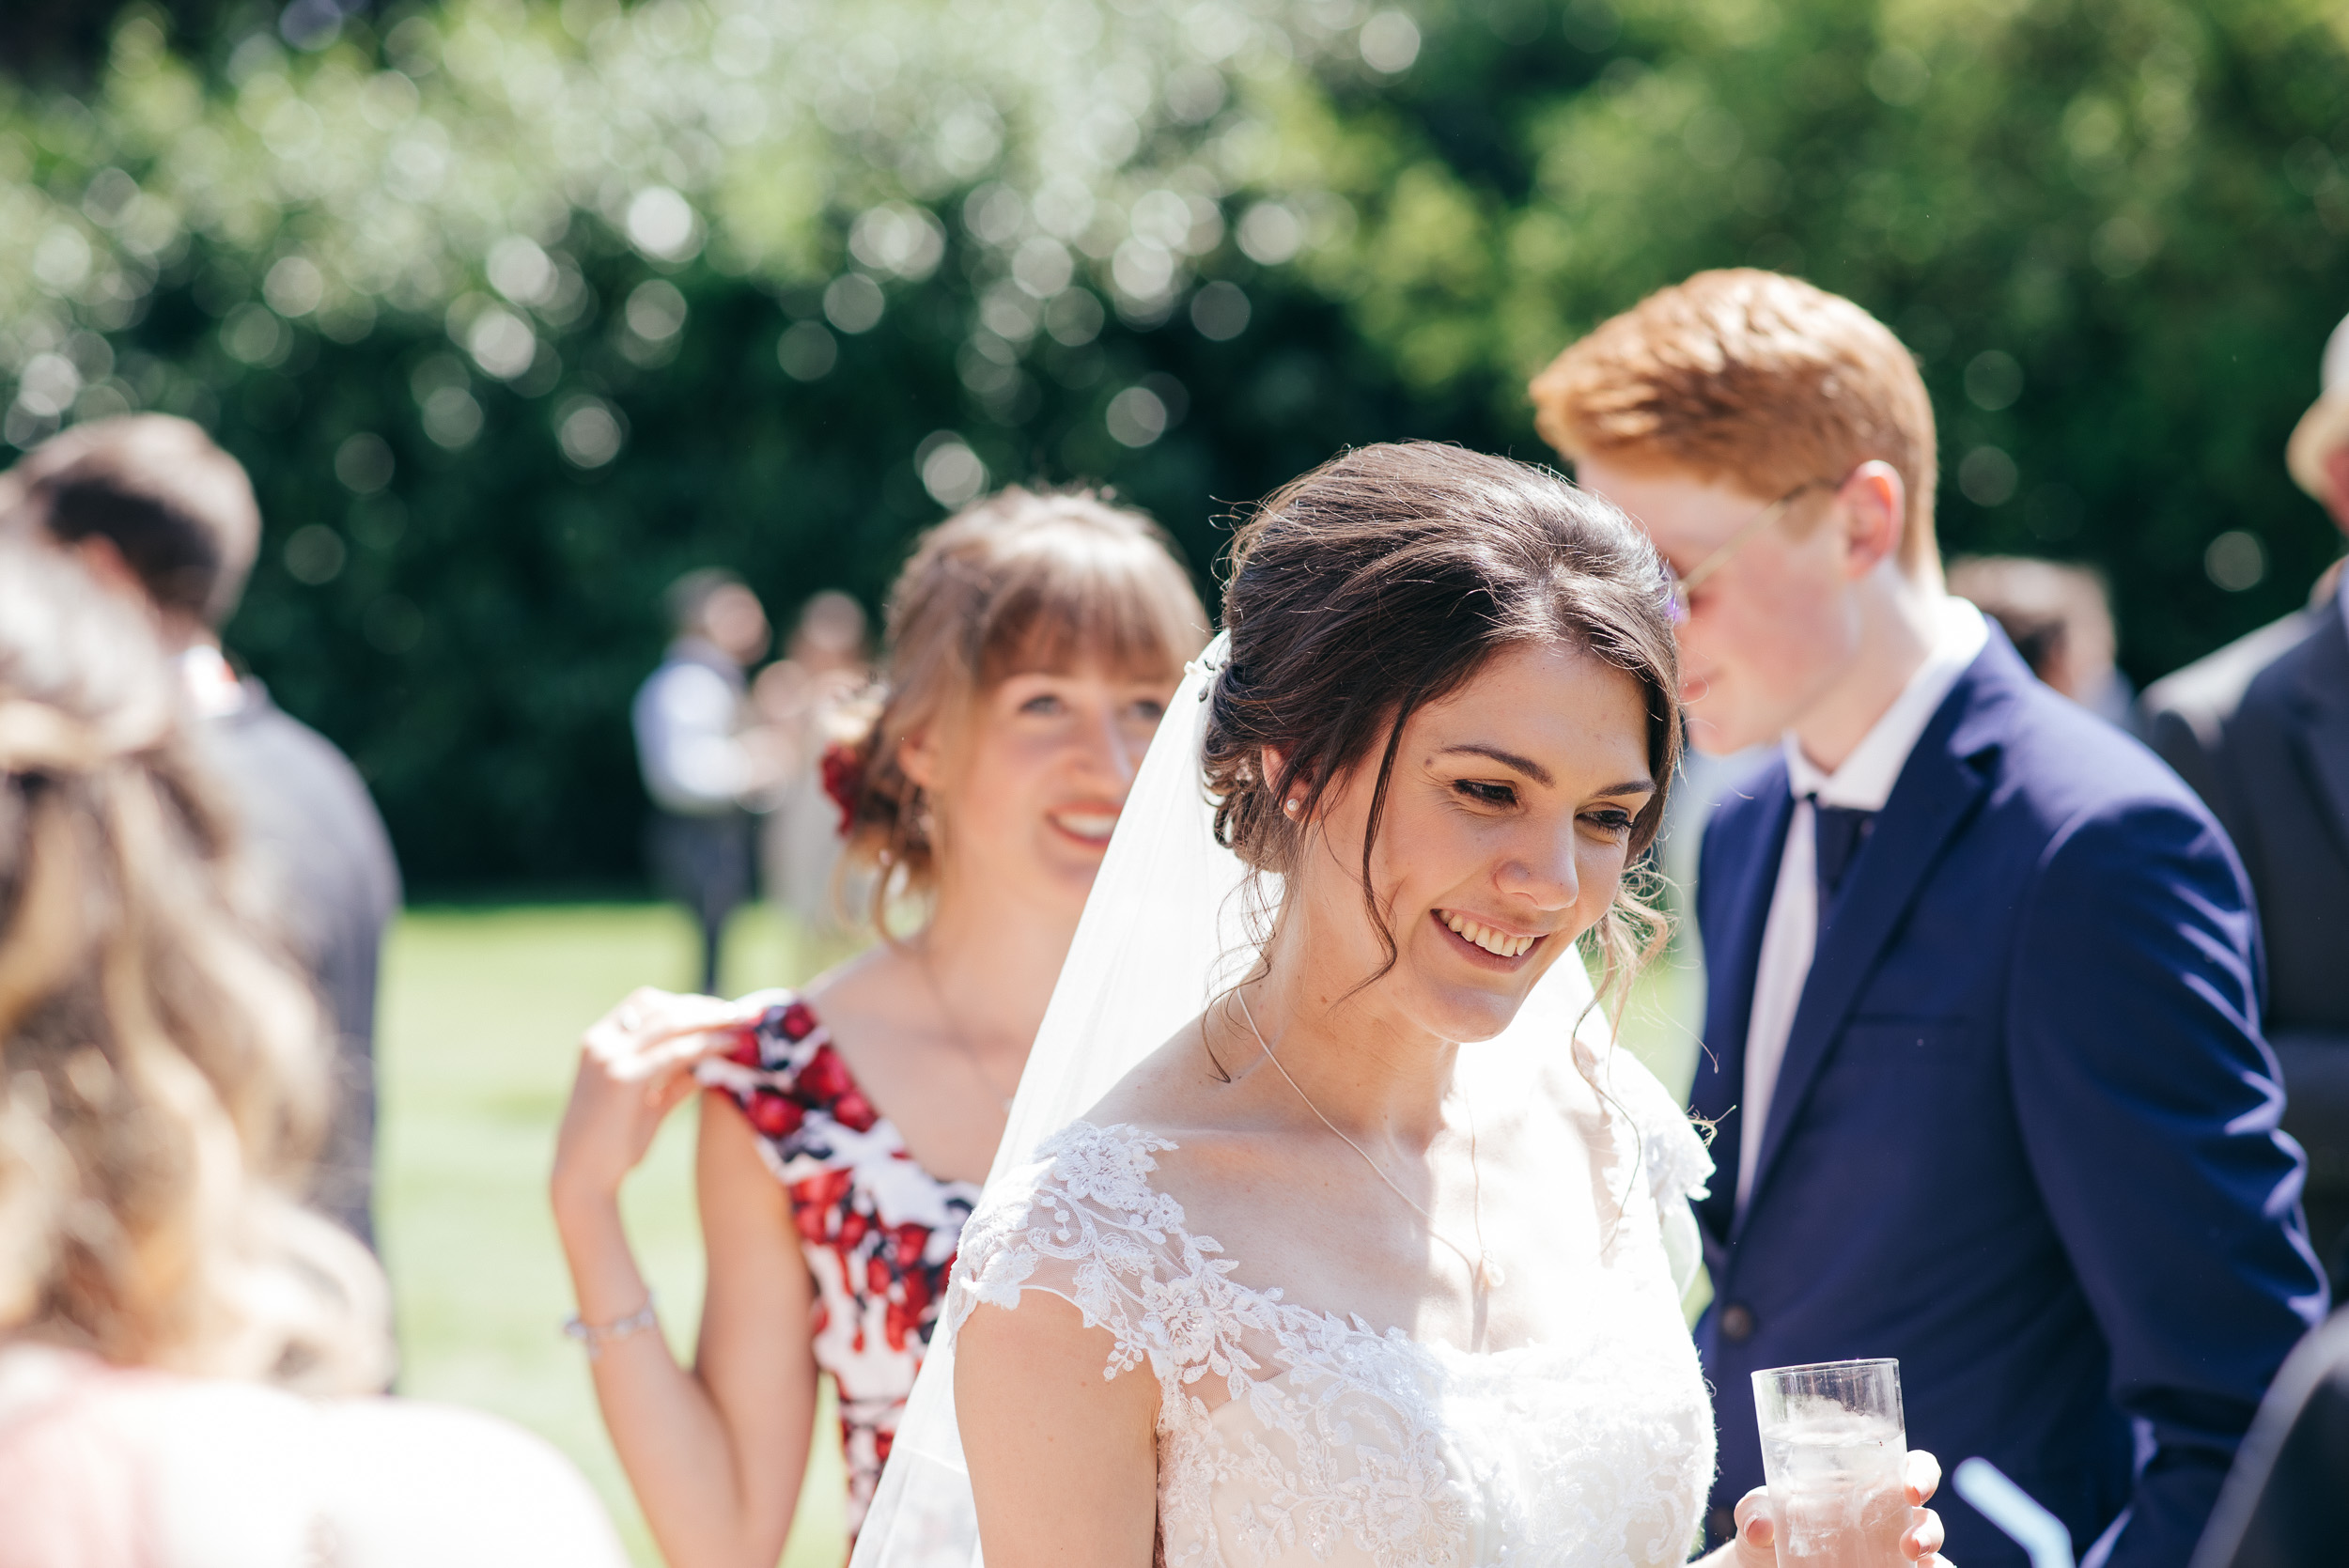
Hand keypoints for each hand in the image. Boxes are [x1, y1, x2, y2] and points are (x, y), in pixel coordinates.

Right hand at [551, 987, 765, 1214]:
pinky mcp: (622, 1079)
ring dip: (712, 1020)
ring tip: (745, 1026)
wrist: (582, 1180)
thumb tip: (710, 1061)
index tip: (720, 1010)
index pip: (646, 1002)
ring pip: (671, 1023)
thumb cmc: (612, 1145)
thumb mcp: (645, 1103)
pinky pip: (675, 1052)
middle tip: (741, 1015)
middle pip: (661, 1007)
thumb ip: (673, 1079)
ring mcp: (609, 1058)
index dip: (686, 1002)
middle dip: (705, 1006)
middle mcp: (600, 1042)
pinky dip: (707, 1044)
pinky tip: (732, 1047)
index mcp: (599, 1041)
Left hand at [1728, 1450, 1950, 1566]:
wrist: (1764, 1563)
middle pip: (1927, 1515)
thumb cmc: (1770, 1523)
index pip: (1910, 1466)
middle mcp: (1886, 1516)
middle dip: (1929, 1529)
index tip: (1911, 1488)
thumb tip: (1758, 1527)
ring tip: (1911, 1564)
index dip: (1922, 1473)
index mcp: (1866, 1482)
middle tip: (1909, 1543)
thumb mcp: (1759, 1511)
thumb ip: (1754, 1511)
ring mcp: (1889, 1551)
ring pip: (1927, 1551)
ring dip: (1929, 1559)